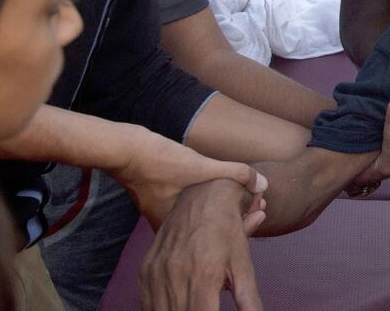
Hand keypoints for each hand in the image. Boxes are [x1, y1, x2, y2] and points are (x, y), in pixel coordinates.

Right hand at [108, 126, 263, 229]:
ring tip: (243, 200)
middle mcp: (171, 229)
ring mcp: (162, 216)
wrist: (126, 151)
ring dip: (220, 212)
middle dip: (236, 220)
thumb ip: (234, 174)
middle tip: (257, 206)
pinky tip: (213, 194)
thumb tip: (264, 184)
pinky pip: (187, 211)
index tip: (259, 212)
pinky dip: (203, 206)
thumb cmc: (161, 162)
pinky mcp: (156, 203)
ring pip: (198, 221)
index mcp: (183, 229)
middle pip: (210, 232)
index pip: (220, 238)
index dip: (244, 227)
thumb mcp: (201, 166)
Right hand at [140, 178, 265, 310]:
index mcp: (203, 276)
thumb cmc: (227, 232)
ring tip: (194, 306)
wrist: (202, 195)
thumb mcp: (243, 265)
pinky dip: (161, 309)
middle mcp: (176, 275)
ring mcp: (157, 273)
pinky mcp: (145, 271)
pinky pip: (149, 302)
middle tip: (206, 307)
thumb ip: (249, 299)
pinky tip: (175, 306)